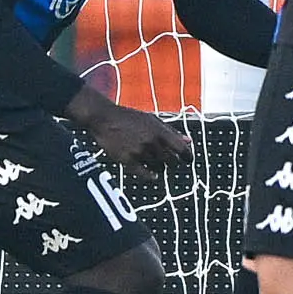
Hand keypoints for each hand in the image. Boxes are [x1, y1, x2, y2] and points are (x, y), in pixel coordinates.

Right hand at [75, 93, 193, 170]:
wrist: (103, 118)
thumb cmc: (128, 117)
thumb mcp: (152, 120)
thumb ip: (171, 131)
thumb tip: (189, 141)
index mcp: (159, 131)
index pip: (181, 149)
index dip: (187, 156)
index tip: (188, 160)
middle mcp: (150, 142)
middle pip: (171, 161)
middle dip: (172, 162)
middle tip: (168, 161)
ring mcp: (138, 152)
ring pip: (158, 168)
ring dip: (159, 167)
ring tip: (153, 161)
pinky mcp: (126, 160)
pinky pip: (144, 174)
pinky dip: (150, 176)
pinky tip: (152, 175)